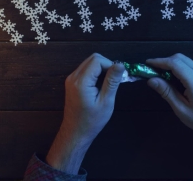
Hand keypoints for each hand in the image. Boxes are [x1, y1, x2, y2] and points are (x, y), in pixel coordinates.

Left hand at [46, 53, 124, 173]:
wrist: (75, 133)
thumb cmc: (92, 121)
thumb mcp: (106, 102)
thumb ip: (112, 81)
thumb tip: (121, 64)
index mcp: (81, 82)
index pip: (97, 60)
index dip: (111, 65)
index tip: (119, 78)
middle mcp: (73, 77)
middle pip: (93, 59)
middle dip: (107, 65)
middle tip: (115, 80)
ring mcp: (71, 79)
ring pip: (90, 63)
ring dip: (102, 69)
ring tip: (109, 84)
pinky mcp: (72, 82)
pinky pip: (86, 70)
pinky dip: (96, 73)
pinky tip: (101, 86)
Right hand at [146, 54, 192, 167]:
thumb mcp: (182, 109)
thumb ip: (167, 92)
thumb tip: (151, 80)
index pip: (174, 63)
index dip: (159, 61)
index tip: (146, 64)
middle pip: (180, 58)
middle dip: (165, 61)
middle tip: (152, 71)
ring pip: (186, 61)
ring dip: (173, 64)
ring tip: (161, 76)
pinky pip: (192, 67)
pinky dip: (180, 68)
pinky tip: (174, 80)